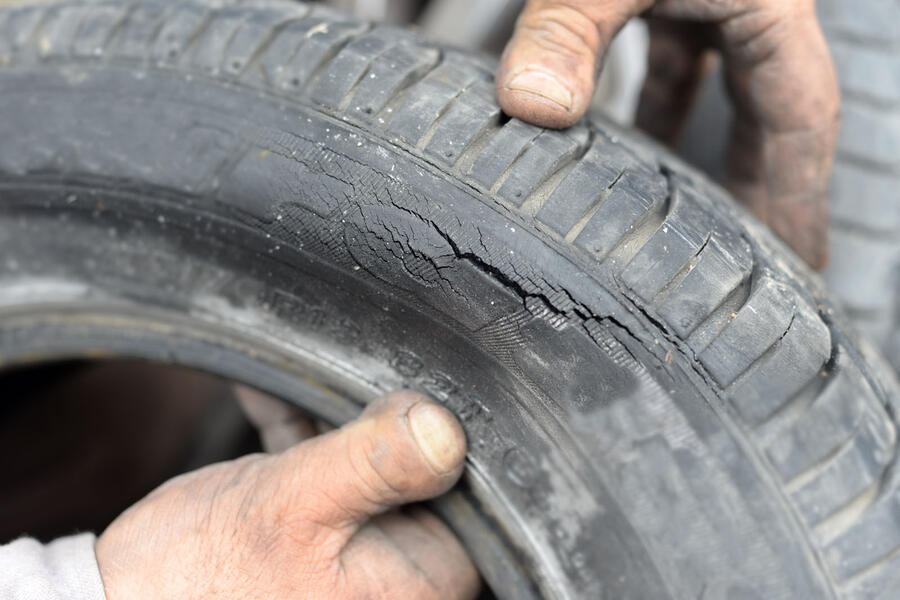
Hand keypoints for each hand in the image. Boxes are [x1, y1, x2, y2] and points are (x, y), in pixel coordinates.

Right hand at [95, 391, 480, 599]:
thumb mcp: (295, 506)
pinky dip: (297, 430)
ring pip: (365, 457)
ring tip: (302, 374)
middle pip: (415, 465)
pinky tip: (270, 390)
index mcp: (416, 579)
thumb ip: (374, 464)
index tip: (410, 380)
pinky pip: (319, 466)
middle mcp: (394, 569)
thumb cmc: (200, 582)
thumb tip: (446, 425)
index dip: (442, 428)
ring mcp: (352, 547)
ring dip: (331, 413)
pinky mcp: (312, 531)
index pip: (466, 487)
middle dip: (378, 412)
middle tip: (353, 362)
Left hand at [496, 0, 839, 268]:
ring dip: (707, 156)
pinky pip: (681, 61)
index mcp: (762, 3)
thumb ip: (567, 24)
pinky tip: (625, 139)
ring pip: (724, 93)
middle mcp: (747, 3)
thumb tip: (533, 110)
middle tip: (747, 271)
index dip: (795, 202)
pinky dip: (659, 107)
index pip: (798, 125)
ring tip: (693, 225)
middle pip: (771, 120)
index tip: (796, 271)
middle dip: (760, 195)